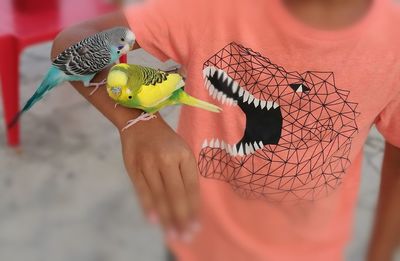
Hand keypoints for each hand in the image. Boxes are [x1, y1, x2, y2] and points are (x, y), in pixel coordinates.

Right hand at [120, 116, 199, 240]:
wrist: (140, 121)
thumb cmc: (166, 140)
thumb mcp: (182, 151)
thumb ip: (186, 174)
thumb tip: (191, 204)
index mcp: (184, 155)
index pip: (191, 187)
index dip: (193, 208)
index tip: (195, 225)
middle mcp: (167, 159)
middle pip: (176, 195)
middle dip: (182, 218)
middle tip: (185, 236)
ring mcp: (149, 164)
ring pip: (159, 196)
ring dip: (166, 217)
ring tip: (172, 233)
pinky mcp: (134, 168)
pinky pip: (142, 191)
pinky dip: (148, 207)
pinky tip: (154, 220)